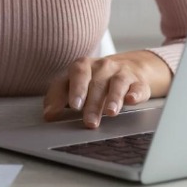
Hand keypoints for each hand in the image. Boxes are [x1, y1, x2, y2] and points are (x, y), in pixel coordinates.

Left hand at [42, 50, 171, 127]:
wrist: (128, 67)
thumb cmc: (93, 79)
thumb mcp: (73, 83)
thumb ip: (58, 96)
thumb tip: (48, 115)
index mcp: (83, 65)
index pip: (77, 74)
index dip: (76, 89)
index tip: (73, 106)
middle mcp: (103, 66)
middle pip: (96, 84)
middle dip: (92, 103)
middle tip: (89, 121)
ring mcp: (122, 73)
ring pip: (117, 84)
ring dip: (113, 98)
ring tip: (110, 113)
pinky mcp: (138, 83)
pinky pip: (138, 87)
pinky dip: (135, 93)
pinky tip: (132, 100)